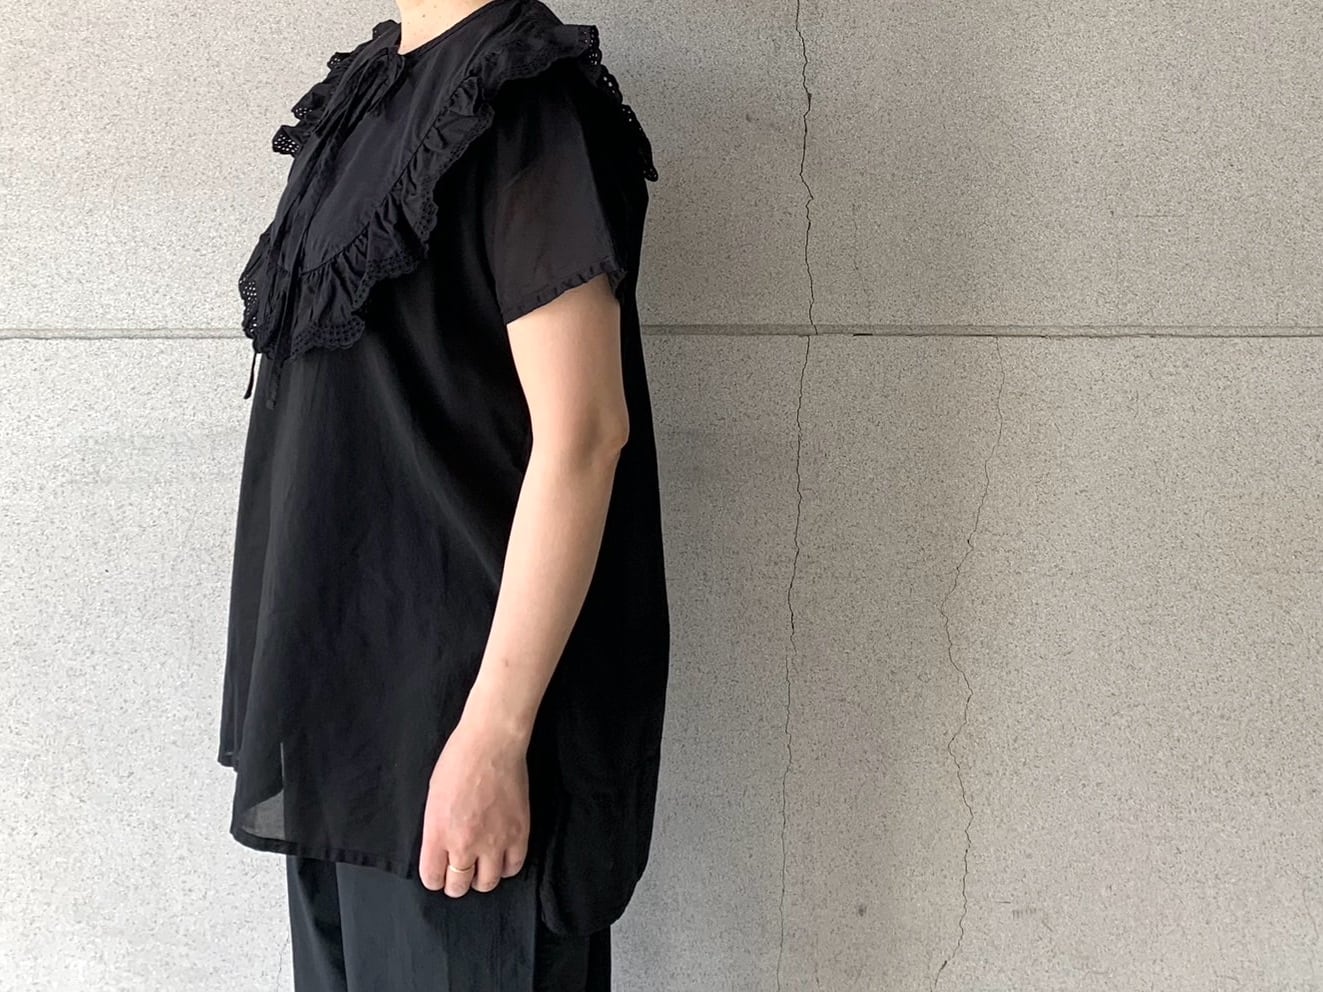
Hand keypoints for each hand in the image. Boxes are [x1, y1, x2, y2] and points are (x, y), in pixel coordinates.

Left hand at [419, 714, 530, 896]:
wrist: (491, 743)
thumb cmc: (457, 761)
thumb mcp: (433, 798)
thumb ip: (436, 829)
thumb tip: (442, 849)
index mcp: (438, 833)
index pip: (433, 877)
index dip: (435, 879)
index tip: (439, 874)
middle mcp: (464, 843)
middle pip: (459, 886)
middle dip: (456, 883)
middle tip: (460, 873)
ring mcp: (494, 841)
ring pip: (488, 882)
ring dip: (482, 879)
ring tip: (482, 867)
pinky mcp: (519, 833)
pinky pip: (514, 866)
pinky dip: (506, 867)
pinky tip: (502, 858)